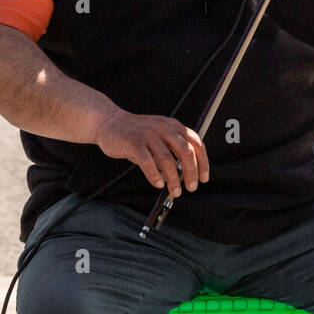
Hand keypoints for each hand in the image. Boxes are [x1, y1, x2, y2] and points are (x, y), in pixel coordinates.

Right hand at [94, 110, 208, 197]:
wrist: (110, 122)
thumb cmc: (137, 134)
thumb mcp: (159, 136)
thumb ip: (172, 151)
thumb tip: (185, 175)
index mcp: (173, 125)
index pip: (195, 143)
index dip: (203, 162)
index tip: (204, 178)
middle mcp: (163, 128)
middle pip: (185, 151)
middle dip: (191, 172)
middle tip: (191, 187)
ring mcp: (148, 134)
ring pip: (167, 160)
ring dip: (173, 179)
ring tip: (175, 191)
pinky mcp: (133, 143)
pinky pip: (147, 162)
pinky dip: (154, 175)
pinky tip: (157, 184)